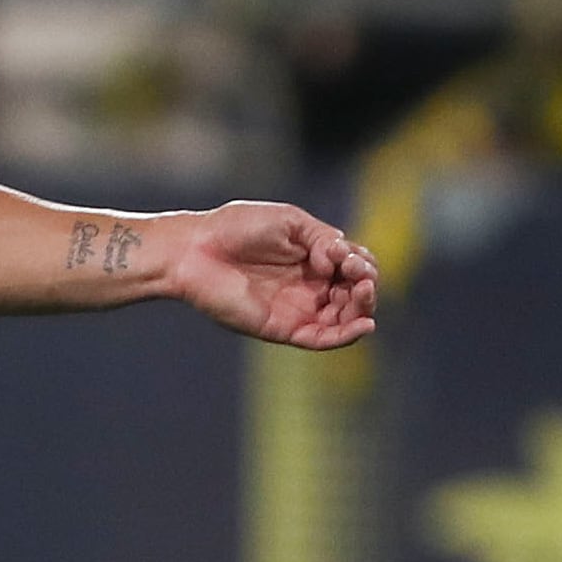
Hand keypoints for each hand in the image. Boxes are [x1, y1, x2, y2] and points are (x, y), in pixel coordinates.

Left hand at [161, 202, 379, 349]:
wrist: (195, 249)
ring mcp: (297, 309)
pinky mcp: (282, 328)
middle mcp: (309, 287)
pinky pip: (322, 339)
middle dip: (367, 285)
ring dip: (362, 308)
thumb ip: (323, 237)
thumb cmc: (236, 228)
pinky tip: (364, 324)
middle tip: (358, 274)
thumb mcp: (290, 222)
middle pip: (355, 295)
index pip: (355, 268)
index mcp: (313, 260)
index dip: (362, 263)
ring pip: (344, 319)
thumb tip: (342, 259)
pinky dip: (346, 336)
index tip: (345, 254)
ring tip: (361, 291)